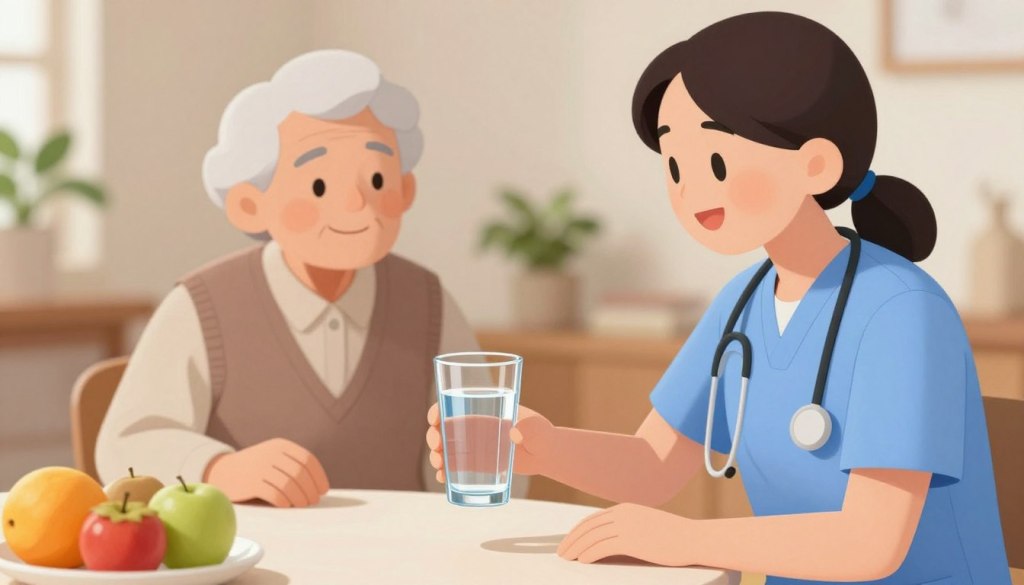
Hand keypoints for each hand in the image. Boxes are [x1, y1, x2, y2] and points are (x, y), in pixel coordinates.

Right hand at [204, 438, 329, 507]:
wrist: (222, 471)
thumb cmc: (255, 468)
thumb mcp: (273, 458)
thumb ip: (292, 466)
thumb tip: (318, 486)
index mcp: (280, 446)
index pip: (307, 460)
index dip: (318, 476)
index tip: (323, 490)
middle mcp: (271, 454)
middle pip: (300, 473)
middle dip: (310, 489)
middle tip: (313, 501)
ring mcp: (260, 468)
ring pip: (289, 485)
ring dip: (299, 498)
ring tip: (302, 505)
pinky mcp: (251, 483)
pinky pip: (274, 494)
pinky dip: (284, 501)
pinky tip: (287, 505)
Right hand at [426, 403, 553, 482]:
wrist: (546, 455)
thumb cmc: (543, 436)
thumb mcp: (538, 429)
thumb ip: (530, 427)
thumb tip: (515, 432)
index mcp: (484, 410)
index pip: (455, 404)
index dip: (439, 410)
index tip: (434, 419)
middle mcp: (475, 426)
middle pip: (444, 428)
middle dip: (434, 437)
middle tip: (438, 449)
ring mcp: (475, 445)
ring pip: (446, 448)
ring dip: (436, 455)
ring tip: (439, 466)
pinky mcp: (477, 463)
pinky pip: (455, 466)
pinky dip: (446, 472)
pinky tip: (443, 478)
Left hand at [557, 503, 696, 565]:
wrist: (693, 538)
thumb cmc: (674, 536)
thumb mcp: (647, 525)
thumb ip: (629, 528)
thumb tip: (612, 540)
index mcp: (625, 509)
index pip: (593, 519)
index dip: (578, 530)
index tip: (569, 541)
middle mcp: (622, 514)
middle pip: (588, 526)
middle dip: (572, 539)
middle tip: (561, 551)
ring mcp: (626, 525)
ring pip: (592, 537)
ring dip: (576, 548)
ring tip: (567, 558)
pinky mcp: (631, 540)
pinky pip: (602, 547)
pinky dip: (589, 553)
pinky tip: (582, 560)